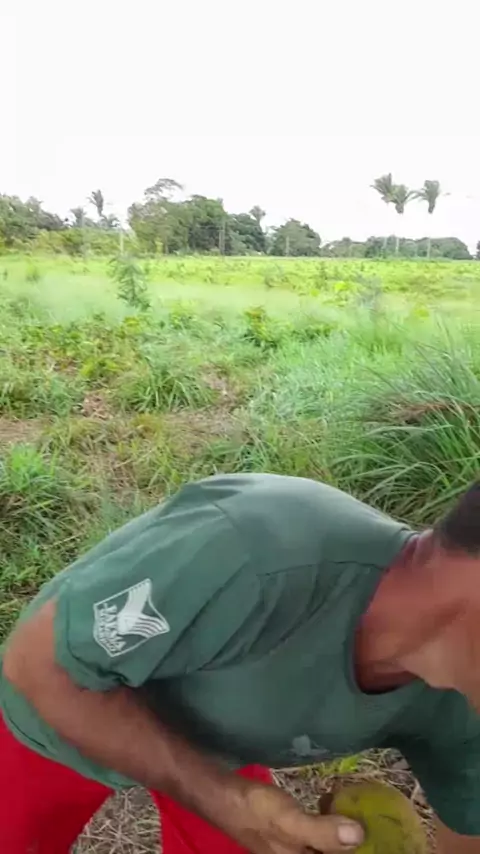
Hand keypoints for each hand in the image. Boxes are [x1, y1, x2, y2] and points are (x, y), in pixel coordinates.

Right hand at [220, 782, 363, 853]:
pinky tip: (330, 804)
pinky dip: (329, 823)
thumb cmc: (257, 811)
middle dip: (352, 841)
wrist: (224, 796)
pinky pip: (320, 836)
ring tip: (354, 810)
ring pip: (328, 848)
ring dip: (343, 833)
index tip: (379, 838)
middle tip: (369, 820)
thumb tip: (360, 836)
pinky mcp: (294, 836)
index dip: (359, 850)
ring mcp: (296, 851)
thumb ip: (324, 834)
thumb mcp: (291, 822)